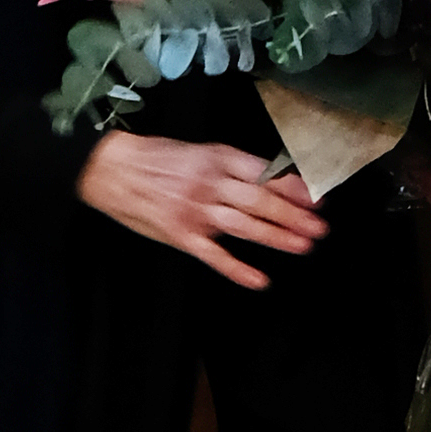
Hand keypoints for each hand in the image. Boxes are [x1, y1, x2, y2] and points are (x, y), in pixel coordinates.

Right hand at [77, 134, 325, 289]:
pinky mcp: (180, 235)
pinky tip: (258, 280)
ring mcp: (195, 212)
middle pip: (260, 201)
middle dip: (294, 215)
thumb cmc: (154, 158)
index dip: (292, 186)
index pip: (263, 173)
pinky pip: (214, 256)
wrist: (110, 168)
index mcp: (215, 159)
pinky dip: (237, 269)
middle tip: (320, 227)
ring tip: (303, 246)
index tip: (316, 197)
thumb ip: (230, 167)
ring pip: (244, 226)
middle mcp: (209, 184)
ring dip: (276, 237)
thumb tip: (270, 178)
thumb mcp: (196, 151)